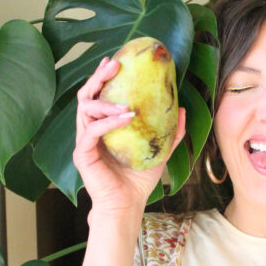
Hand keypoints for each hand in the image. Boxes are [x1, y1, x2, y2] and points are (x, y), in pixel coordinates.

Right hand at [73, 57, 185, 213]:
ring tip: (127, 103)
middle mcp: (90, 131)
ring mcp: (84, 142)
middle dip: (99, 77)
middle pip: (86, 96)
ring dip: (105, 102)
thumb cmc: (138, 180)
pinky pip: (91, 132)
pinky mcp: (83, 154)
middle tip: (114, 64)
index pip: (98, 96)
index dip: (103, 77)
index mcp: (103, 127)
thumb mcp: (159, 151)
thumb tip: (182, 110)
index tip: (115, 61)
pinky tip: (126, 117)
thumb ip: (171, 133)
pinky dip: (108, 122)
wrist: (128, 205)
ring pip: (85, 110)